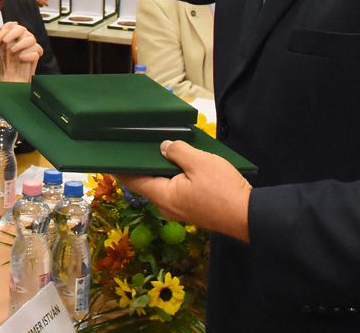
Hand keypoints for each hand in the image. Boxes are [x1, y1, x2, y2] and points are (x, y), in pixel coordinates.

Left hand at [0, 22, 41, 82]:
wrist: (12, 81)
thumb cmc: (5, 66)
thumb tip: (1, 30)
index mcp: (13, 37)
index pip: (11, 26)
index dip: (5, 29)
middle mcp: (22, 39)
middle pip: (21, 29)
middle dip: (12, 34)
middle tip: (5, 42)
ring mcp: (30, 46)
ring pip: (31, 38)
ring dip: (21, 43)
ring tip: (13, 51)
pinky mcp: (36, 55)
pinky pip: (37, 49)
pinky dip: (29, 54)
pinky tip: (21, 58)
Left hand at [119, 140, 252, 242]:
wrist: (249, 216)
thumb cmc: (223, 190)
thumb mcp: (199, 162)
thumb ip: (178, 152)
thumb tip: (162, 147)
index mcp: (163, 196)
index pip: (133, 181)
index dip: (120, 168)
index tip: (110, 155)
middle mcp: (166, 206)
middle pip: (147, 183)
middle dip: (142, 165)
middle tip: (137, 143)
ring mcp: (179, 210)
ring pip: (163, 186)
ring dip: (160, 170)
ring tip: (159, 148)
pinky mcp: (191, 210)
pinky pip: (175, 190)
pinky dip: (173, 177)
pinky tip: (179, 163)